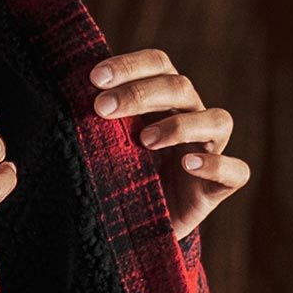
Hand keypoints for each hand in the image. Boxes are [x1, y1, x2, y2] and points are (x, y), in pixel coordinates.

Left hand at [87, 50, 249, 240]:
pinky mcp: (221, 186)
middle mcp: (191, 116)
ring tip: (143, 141)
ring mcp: (210, 149)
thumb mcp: (102, 146)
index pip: (158, 64)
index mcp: (163, 99)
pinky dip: (216, 164)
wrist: (137, 229)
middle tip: (101, 108)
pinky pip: (236, 170)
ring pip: (217, 120)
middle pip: (180, 87)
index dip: (129, 65)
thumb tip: (55, 94)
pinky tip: (188, 165)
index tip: (93, 78)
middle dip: (139, 93)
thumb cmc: (118, 177)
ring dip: (180, 125)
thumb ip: (93, 121)